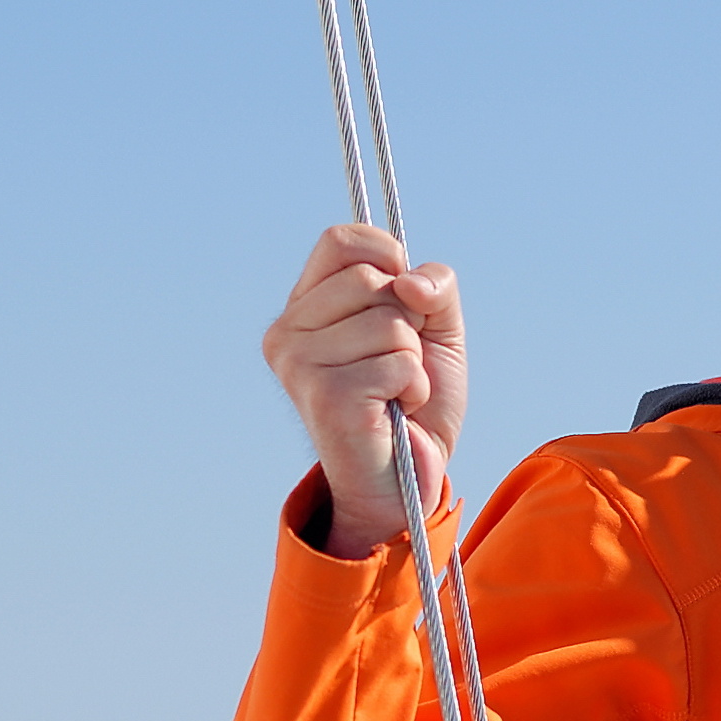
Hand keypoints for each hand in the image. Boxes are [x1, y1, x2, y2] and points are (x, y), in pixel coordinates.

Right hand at [259, 223, 466, 559]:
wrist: (404, 479)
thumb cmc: (411, 400)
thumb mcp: (434, 328)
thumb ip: (433, 286)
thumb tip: (410, 284)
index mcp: (302, 309)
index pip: (341, 241)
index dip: (386, 256)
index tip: (403, 297)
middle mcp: (287, 335)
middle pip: (372, 281)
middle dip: (408, 322)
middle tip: (393, 363)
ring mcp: (301, 368)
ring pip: (390, 324)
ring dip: (412, 361)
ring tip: (393, 392)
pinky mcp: (327, 400)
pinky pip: (400, 364)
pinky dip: (414, 388)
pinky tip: (395, 412)